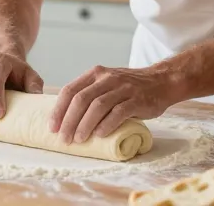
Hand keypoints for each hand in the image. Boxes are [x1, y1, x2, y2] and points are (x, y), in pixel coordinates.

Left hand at [50, 65, 175, 144]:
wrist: (161, 81)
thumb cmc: (129, 88)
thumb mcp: (107, 83)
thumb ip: (90, 94)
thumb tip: (66, 119)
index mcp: (95, 74)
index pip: (70, 90)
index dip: (59, 110)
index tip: (52, 127)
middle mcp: (107, 78)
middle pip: (81, 99)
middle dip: (69, 120)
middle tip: (63, 138)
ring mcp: (123, 88)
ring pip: (98, 106)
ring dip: (85, 124)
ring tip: (78, 139)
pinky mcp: (137, 99)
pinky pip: (119, 112)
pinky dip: (107, 124)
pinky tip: (100, 135)